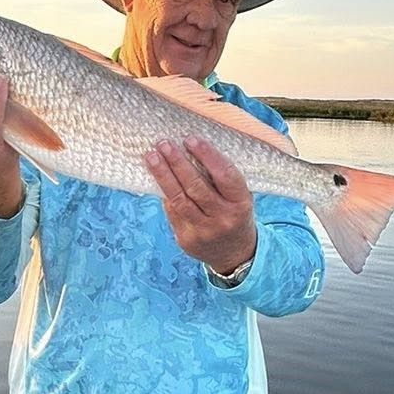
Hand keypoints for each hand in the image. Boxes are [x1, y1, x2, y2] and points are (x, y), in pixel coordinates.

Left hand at [144, 136, 256, 274]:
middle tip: (164, 144)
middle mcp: (223, 219)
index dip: (207, 156)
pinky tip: (156, 177)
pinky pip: (172, 212)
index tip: (190, 139)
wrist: (234, 254)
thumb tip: (189, 150)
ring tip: (152, 157)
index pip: (225, 175)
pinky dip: (164, 193)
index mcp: (241, 204)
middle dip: (178, 163)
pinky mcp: (187, 240)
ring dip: (163, 176)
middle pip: (196, 187)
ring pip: (179, 200)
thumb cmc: (234, 214)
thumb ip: (220, 179)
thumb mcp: (238, 197)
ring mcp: (204, 232)